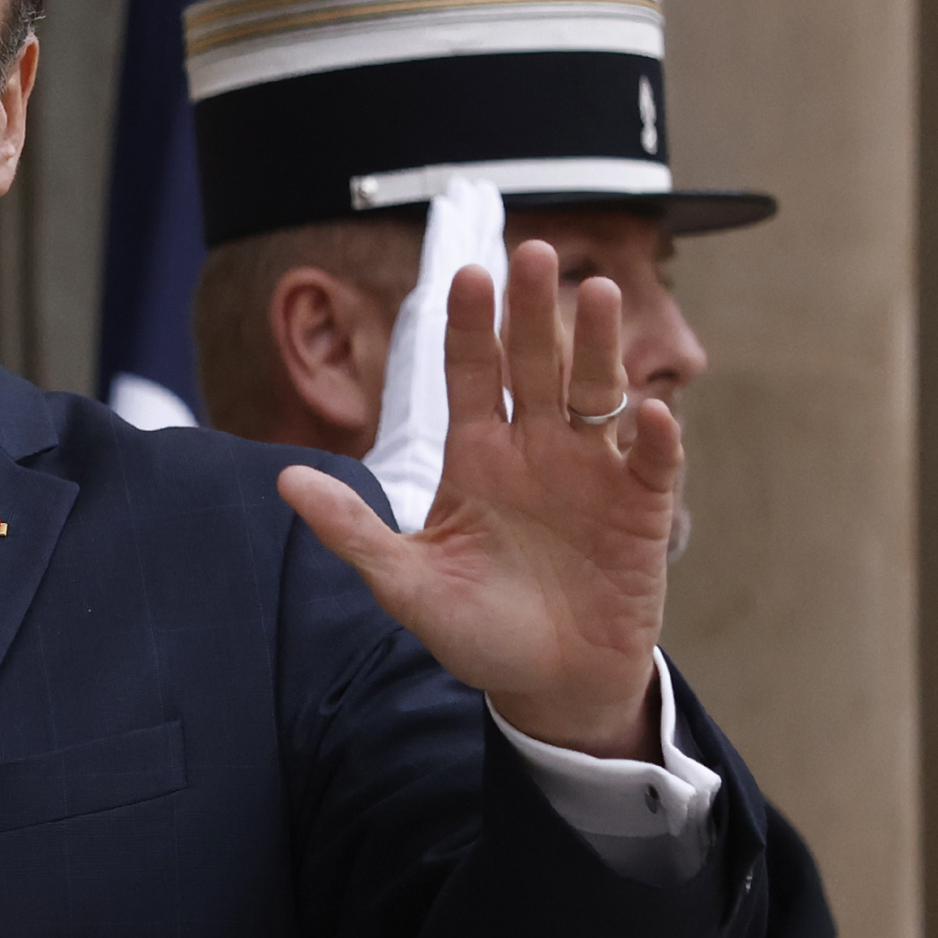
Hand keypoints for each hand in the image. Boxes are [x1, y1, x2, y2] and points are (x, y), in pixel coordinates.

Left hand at [275, 239, 678, 757]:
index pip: (469, 376)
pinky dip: (653, 438)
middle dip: (532, 312)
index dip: (469, 327)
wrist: (548, 686)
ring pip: (595, 393)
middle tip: (532, 252)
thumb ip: (352, 529)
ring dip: (597, 347)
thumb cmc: (476, 631)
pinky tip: (649, 411)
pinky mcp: (641, 509)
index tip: (465, 275)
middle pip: (534, 366)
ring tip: (597, 293)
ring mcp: (591, 474)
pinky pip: (650, 463)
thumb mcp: (404, 583)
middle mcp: (535, 451)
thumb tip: (284, 477)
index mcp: (476, 459)